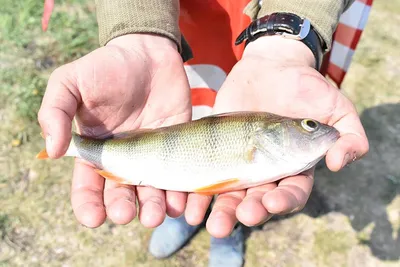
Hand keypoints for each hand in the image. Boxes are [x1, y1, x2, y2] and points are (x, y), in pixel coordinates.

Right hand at [38, 34, 191, 227]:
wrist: (149, 52)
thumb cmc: (106, 66)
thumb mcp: (70, 82)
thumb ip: (55, 112)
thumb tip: (52, 151)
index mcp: (96, 150)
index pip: (88, 186)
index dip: (88, 205)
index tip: (94, 218)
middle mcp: (124, 158)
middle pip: (121, 194)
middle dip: (122, 208)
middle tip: (126, 213)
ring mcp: (153, 155)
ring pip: (152, 191)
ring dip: (152, 208)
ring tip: (155, 215)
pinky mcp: (178, 147)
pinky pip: (180, 175)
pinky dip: (180, 193)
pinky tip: (180, 203)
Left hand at [183, 36, 368, 236]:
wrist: (271, 67)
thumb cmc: (307, 87)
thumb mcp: (336, 107)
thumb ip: (349, 135)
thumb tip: (340, 162)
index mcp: (295, 167)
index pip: (292, 193)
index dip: (284, 201)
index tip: (273, 202)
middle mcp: (267, 172)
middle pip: (258, 201)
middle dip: (250, 211)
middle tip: (240, 217)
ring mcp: (240, 164)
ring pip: (230, 195)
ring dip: (221, 211)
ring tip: (211, 223)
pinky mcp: (217, 152)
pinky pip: (206, 175)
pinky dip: (197, 191)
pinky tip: (188, 203)